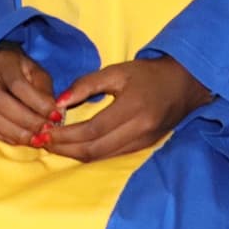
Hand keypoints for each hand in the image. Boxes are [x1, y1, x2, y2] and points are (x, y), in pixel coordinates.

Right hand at [0, 45, 59, 145]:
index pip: (17, 84)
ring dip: (14, 132)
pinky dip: (4, 137)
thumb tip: (53, 114)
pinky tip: (21, 140)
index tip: (56, 116)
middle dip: (25, 120)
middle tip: (45, 131)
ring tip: (35, 139)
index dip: (38, 103)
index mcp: (2, 61)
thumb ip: (45, 91)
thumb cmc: (22, 72)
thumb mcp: (37, 73)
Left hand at [44, 56, 211, 162]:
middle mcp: (140, 130)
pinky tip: (74, 148)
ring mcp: (143, 142)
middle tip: (42, 142)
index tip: (44, 132)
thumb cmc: (148, 74)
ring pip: (103, 157)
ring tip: (53, 146)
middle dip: (65, 148)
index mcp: (133, 108)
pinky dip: (90, 154)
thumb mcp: (117, 71)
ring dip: (75, 155)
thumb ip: (86, 84)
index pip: (92, 130)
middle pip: (95, 149)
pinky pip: (112, 156)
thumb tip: (58, 102)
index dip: (66, 135)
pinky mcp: (144, 147)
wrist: (185, 84)